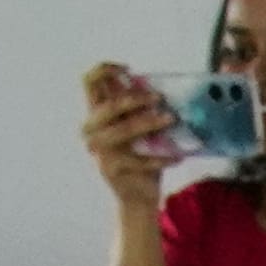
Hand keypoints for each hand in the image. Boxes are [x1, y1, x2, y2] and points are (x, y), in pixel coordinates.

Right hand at [79, 61, 180, 206]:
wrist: (139, 196)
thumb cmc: (143, 156)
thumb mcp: (141, 127)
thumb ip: (141, 107)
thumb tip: (160, 84)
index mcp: (96, 114)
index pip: (88, 81)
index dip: (105, 69)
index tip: (128, 69)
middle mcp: (92, 129)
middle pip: (109, 105)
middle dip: (136, 98)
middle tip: (160, 98)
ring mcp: (99, 150)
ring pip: (124, 128)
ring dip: (150, 122)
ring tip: (171, 119)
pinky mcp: (111, 168)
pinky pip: (140, 157)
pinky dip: (162, 157)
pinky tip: (178, 157)